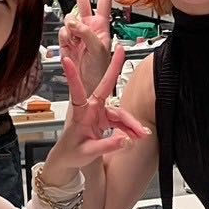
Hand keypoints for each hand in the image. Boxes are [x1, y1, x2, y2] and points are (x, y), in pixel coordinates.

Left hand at [40, 45, 149, 180]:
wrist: (68, 159)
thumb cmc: (72, 153)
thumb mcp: (88, 152)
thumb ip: (108, 146)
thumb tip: (127, 140)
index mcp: (81, 113)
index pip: (77, 91)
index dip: (73, 75)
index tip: (66, 59)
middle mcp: (91, 109)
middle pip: (106, 87)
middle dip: (114, 67)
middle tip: (121, 50)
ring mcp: (99, 113)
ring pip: (120, 113)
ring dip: (132, 124)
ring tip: (142, 135)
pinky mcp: (104, 119)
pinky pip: (121, 122)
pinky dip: (130, 129)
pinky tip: (137, 136)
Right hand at [58, 0, 113, 96]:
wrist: (86, 86)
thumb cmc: (99, 71)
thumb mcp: (99, 49)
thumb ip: (86, 32)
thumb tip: (72, 21)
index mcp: (102, 27)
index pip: (104, 2)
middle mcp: (89, 27)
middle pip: (83, 1)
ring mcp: (76, 34)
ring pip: (68, 20)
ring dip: (71, 30)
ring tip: (78, 42)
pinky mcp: (66, 42)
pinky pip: (62, 33)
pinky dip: (65, 39)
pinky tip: (71, 47)